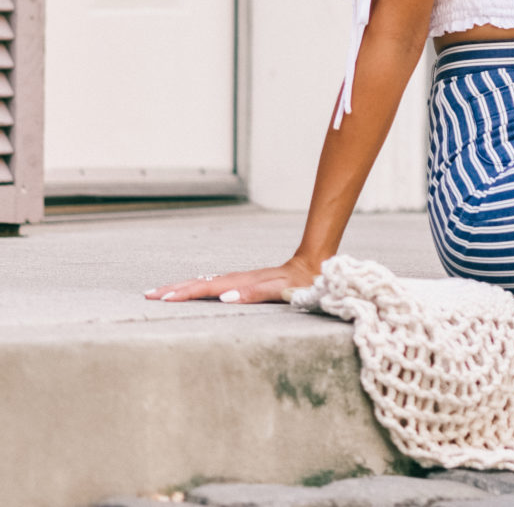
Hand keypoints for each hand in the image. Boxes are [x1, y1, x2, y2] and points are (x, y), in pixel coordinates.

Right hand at [144, 255, 320, 304]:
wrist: (313, 266)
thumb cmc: (301, 283)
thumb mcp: (281, 290)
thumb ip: (256, 293)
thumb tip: (226, 297)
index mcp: (242, 282)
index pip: (207, 289)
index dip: (185, 293)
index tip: (163, 298)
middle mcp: (237, 279)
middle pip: (200, 283)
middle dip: (175, 288)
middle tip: (149, 294)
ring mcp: (239, 279)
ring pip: (205, 282)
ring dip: (183, 286)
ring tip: (161, 292)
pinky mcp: (243, 281)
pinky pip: (214, 284)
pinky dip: (197, 287)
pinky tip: (191, 289)